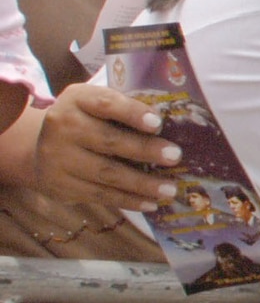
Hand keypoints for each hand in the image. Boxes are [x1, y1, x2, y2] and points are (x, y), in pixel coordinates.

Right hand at [34, 85, 180, 211]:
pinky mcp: (59, 184)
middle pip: (109, 141)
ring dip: (142, 184)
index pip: (105, 103)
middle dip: (145, 150)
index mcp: (78, 100)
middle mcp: (63, 126)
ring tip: (170, 189)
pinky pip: (99, 195)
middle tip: (175, 157)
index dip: (132, 113)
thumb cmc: (87, 120)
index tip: (157, 123)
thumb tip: (175, 128)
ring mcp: (57, 157)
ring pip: (106, 173)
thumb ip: (127, 110)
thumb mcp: (99, 105)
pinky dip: (128, 200)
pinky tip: (150, 203)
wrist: (41, 145)